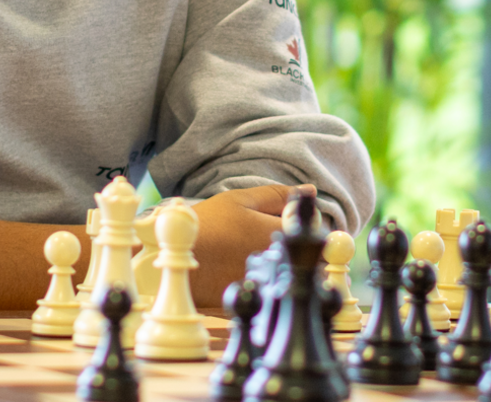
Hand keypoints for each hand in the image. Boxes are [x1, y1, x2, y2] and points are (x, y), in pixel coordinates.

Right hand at [188, 183, 314, 306]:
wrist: (174, 265)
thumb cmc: (205, 227)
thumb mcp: (238, 200)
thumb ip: (277, 195)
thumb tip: (310, 190)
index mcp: (280, 234)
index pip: (316, 228)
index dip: (305, 221)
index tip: (286, 217)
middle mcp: (280, 263)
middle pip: (309, 253)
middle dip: (297, 243)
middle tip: (267, 234)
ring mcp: (269, 285)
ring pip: (294, 272)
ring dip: (285, 261)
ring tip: (253, 252)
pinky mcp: (257, 299)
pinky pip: (276, 287)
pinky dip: (269, 278)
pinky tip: (245, 269)